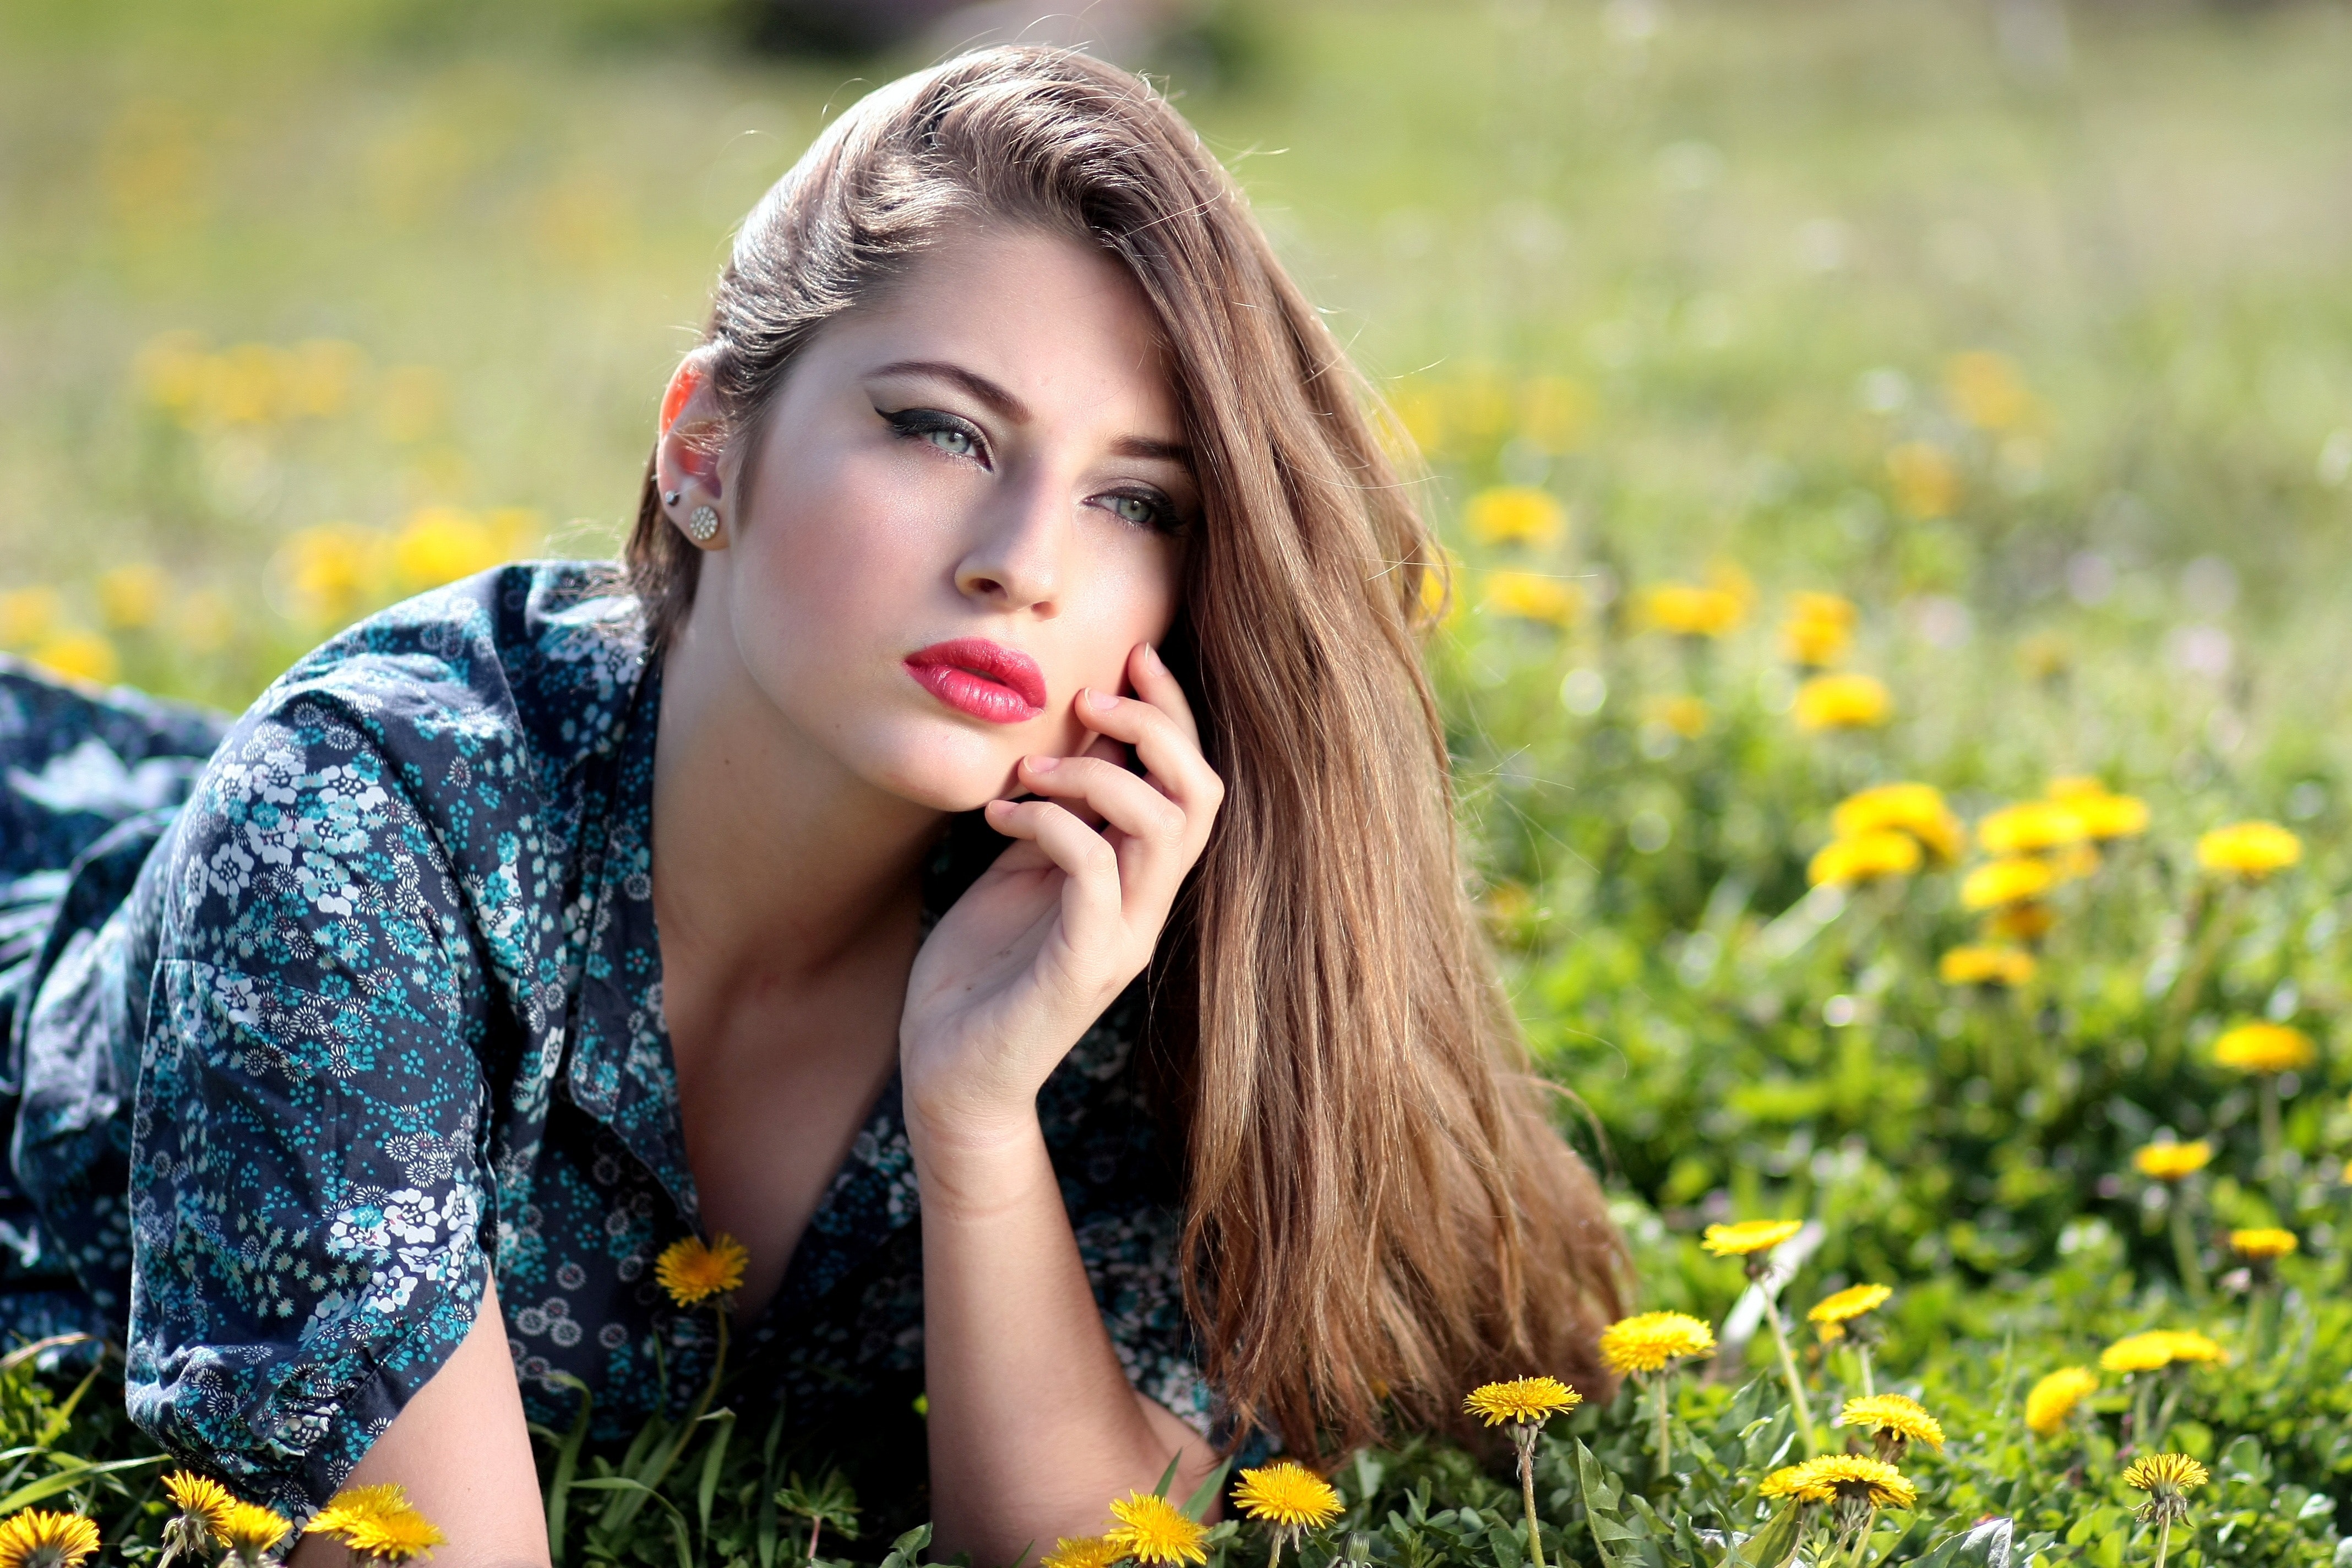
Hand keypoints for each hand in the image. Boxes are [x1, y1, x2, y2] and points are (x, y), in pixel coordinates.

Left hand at [899, 642, 1222, 1151]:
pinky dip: (1052, 823)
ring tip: (1029, 767)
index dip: (1175, 711)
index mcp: (1140, 878)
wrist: (951, 1072)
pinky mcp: (1082, 968)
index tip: (1135, 652)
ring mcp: (1122, 939)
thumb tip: (1070, 736)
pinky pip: (1095, 874)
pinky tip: (1000, 813)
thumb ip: (1058, 813)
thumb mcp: (1022, 868)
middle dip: (1155, 727)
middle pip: (1201, 795)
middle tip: (1087, 696)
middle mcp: (1147, 906)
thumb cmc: (983, 969)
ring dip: (1097, 774)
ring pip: (1162, 828)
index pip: (1192, 780)